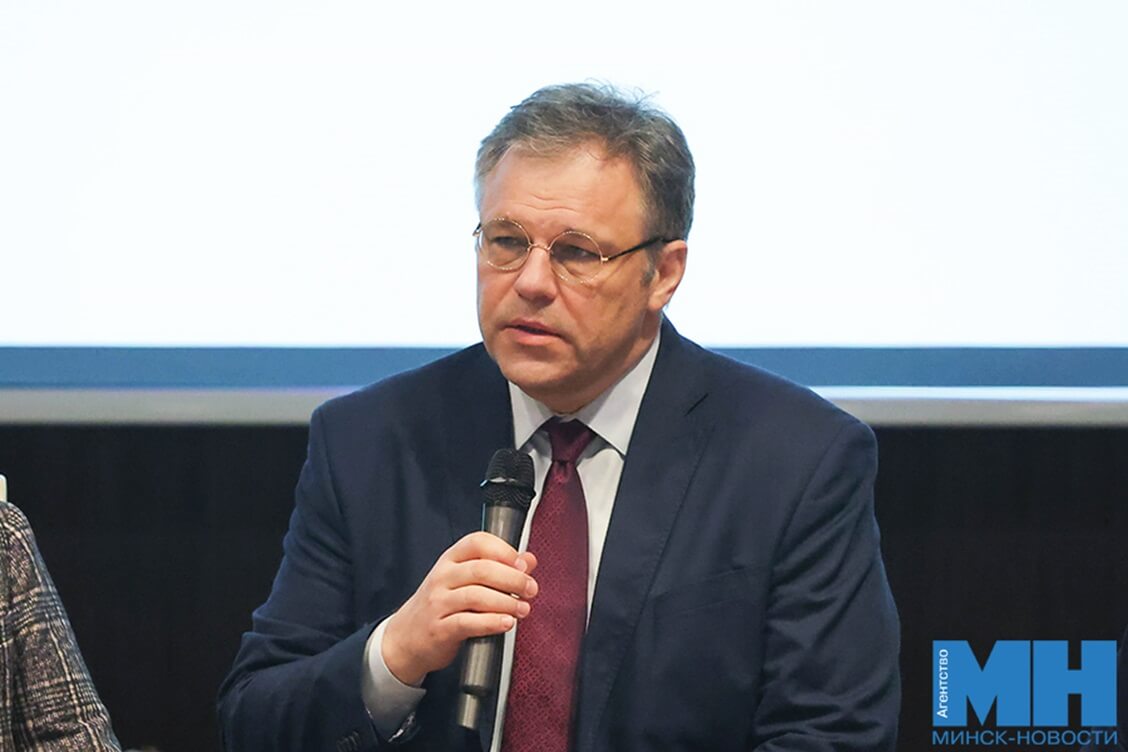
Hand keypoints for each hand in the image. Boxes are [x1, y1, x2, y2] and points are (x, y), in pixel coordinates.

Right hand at [382, 531, 538, 685]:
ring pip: (476, 596)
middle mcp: (442, 577)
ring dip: (506, 602)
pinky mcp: (439, 629)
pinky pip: (467, 622)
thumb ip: (497, 568)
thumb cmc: (440, 605)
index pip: (477, 542)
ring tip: (522, 609)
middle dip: (512, 579)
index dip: (504, 550)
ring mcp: (438, 603)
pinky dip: (491, 622)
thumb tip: (529, 560)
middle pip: (481, 569)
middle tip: (531, 589)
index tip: (523, 564)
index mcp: (450, 560)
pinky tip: (506, 623)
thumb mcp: (464, 581)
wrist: (405, 638)